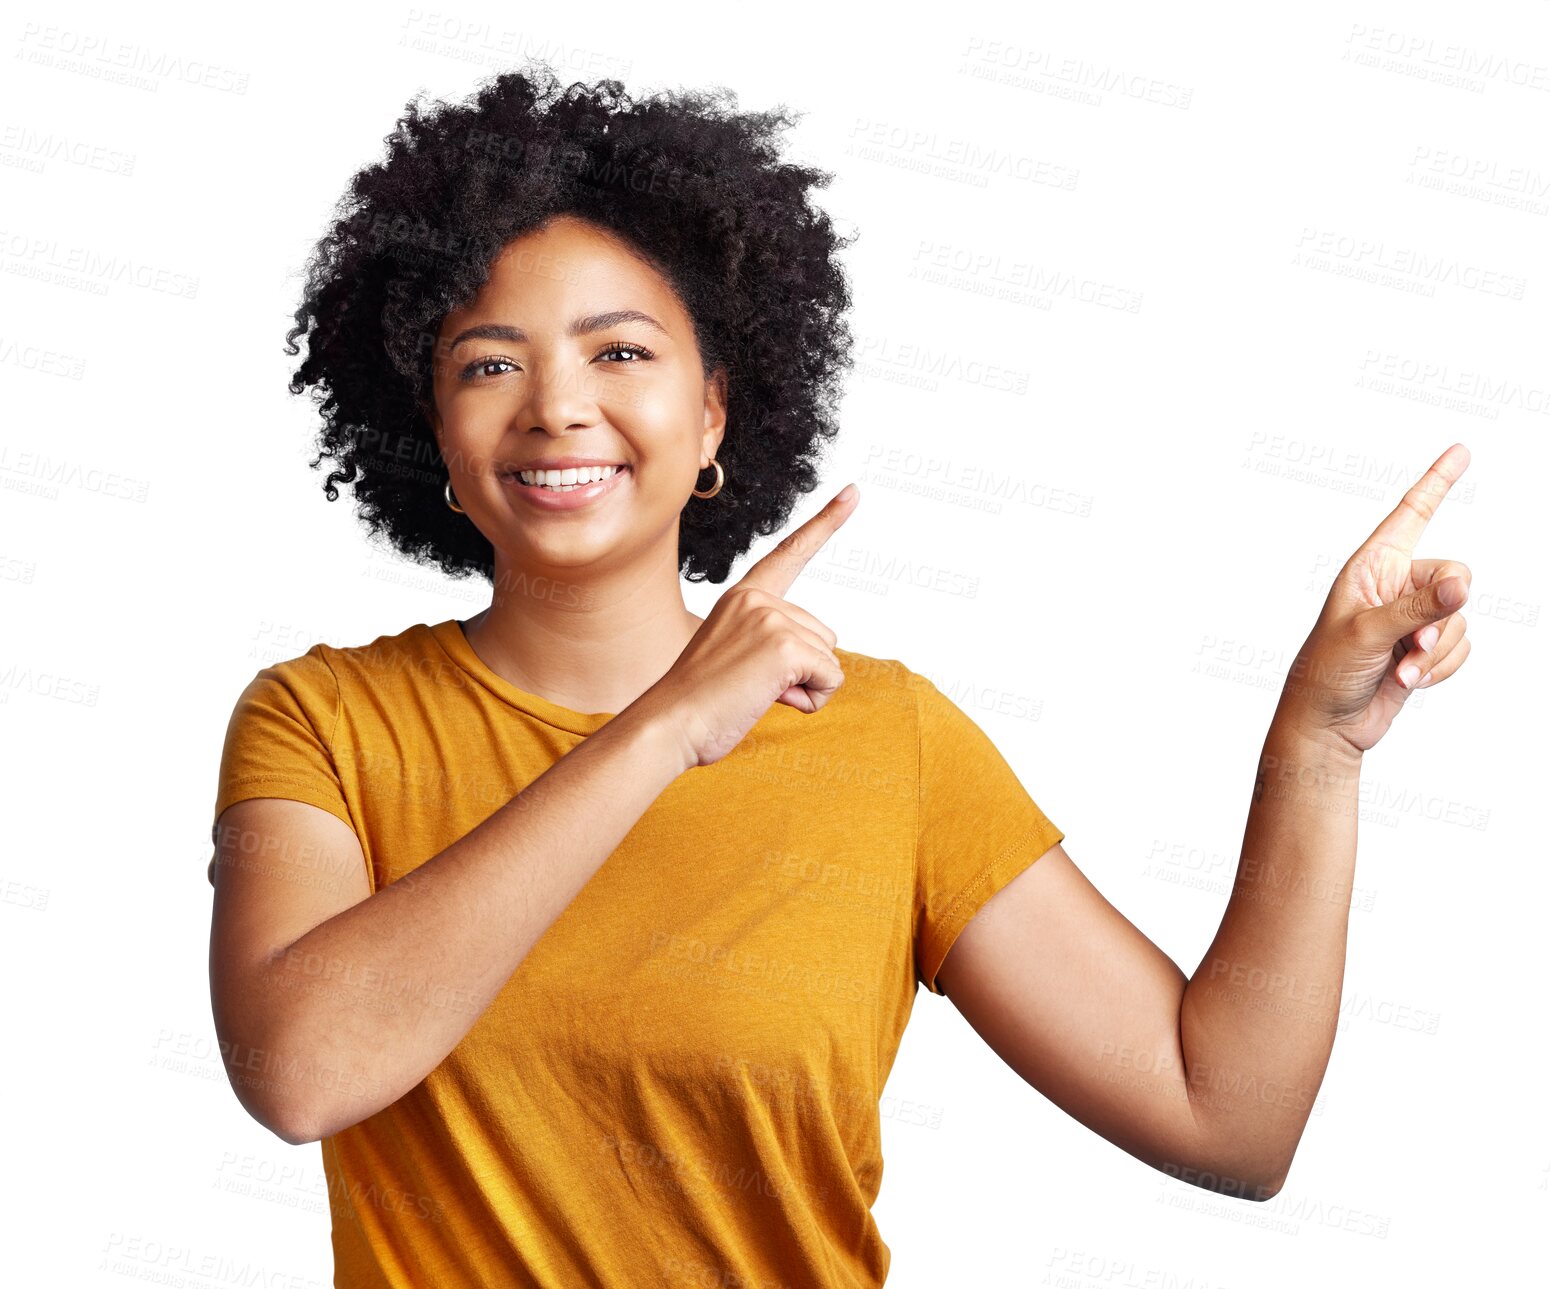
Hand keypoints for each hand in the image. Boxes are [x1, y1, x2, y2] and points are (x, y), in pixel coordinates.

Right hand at [642, 484, 859, 768]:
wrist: (668, 724)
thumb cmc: (698, 705)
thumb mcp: (734, 660)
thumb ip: (769, 646)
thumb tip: (820, 664)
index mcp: (742, 597)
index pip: (790, 554)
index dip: (826, 524)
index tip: (853, 493)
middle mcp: (757, 598)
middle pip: (823, 636)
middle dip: (801, 670)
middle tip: (749, 685)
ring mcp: (771, 617)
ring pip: (828, 660)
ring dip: (804, 687)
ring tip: (752, 693)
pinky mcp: (784, 644)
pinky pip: (830, 679)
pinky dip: (810, 700)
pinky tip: (769, 699)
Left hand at [1278, 443, 1472, 757]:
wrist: (1327, 724)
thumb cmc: (1326, 673)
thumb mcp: (1367, 635)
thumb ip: (1417, 608)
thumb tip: (1462, 586)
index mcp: (1371, 568)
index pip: (1411, 515)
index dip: (1436, 482)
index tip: (1461, 451)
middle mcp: (1394, 585)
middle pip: (1455, 578)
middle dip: (1442, 617)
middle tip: (1412, 646)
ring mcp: (1411, 617)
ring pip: (1461, 617)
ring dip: (1437, 652)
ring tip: (1401, 671)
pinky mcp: (1423, 646)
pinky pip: (1461, 646)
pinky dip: (1441, 668)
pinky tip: (1409, 682)